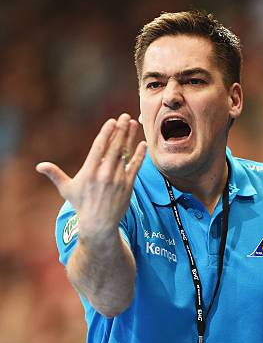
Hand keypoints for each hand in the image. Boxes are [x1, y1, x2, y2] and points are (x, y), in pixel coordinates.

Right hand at [36, 113, 146, 239]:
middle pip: (114, 147)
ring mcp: (117, 180)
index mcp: (89, 171)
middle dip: (120, 130)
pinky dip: (139, 156)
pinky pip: (135, 168)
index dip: (106, 132)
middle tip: (125, 117)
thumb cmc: (82, 206)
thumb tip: (39, 166)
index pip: (99, 147)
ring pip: (125, 154)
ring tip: (133, 124)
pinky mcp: (128, 187)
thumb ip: (55, 174)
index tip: (111, 121)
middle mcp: (104, 174)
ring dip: (129, 138)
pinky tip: (142, 144)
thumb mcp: (67, 189)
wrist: (99, 225)